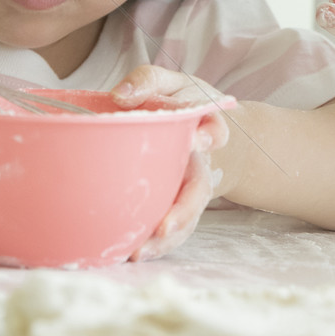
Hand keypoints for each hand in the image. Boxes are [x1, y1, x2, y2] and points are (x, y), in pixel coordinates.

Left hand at [110, 65, 229, 260]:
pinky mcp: (179, 204)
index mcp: (205, 126)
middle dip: (185, 210)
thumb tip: (119, 95)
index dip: (211, 135)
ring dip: (167, 237)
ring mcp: (191, 187)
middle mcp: (202, 162)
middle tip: (165, 226)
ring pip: (187, 216)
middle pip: (200, 189)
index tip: (200, 140)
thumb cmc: (179, 101)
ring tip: (140, 251)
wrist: (198, 127)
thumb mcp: (169, 82)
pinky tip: (133, 254)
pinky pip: (174, 228)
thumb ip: (147, 81)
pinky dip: (158, 244)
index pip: (215, 130)